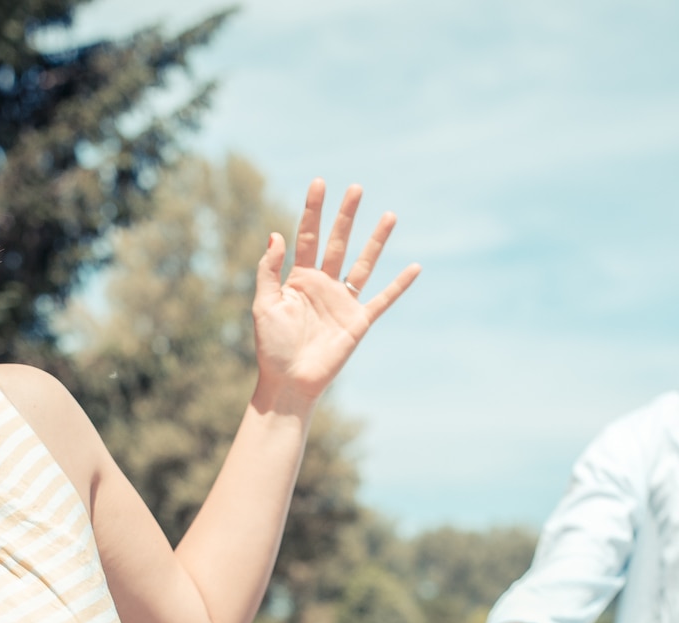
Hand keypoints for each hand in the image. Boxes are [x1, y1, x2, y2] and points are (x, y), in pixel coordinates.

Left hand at [251, 179, 419, 405]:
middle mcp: (323, 285)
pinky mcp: (358, 321)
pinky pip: (382, 299)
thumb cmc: (272, 347)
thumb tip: (276, 235)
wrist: (289, 382)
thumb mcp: (264, 305)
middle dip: (346, 215)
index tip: (320, 183)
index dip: (313, 210)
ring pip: (364, 264)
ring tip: (389, 215)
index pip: (308, 237)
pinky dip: (399, 284)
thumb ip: (269, 270)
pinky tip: (414, 267)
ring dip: (376, 240)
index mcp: (299, 278)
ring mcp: (342, 302)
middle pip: (338, 242)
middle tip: (356, 188)